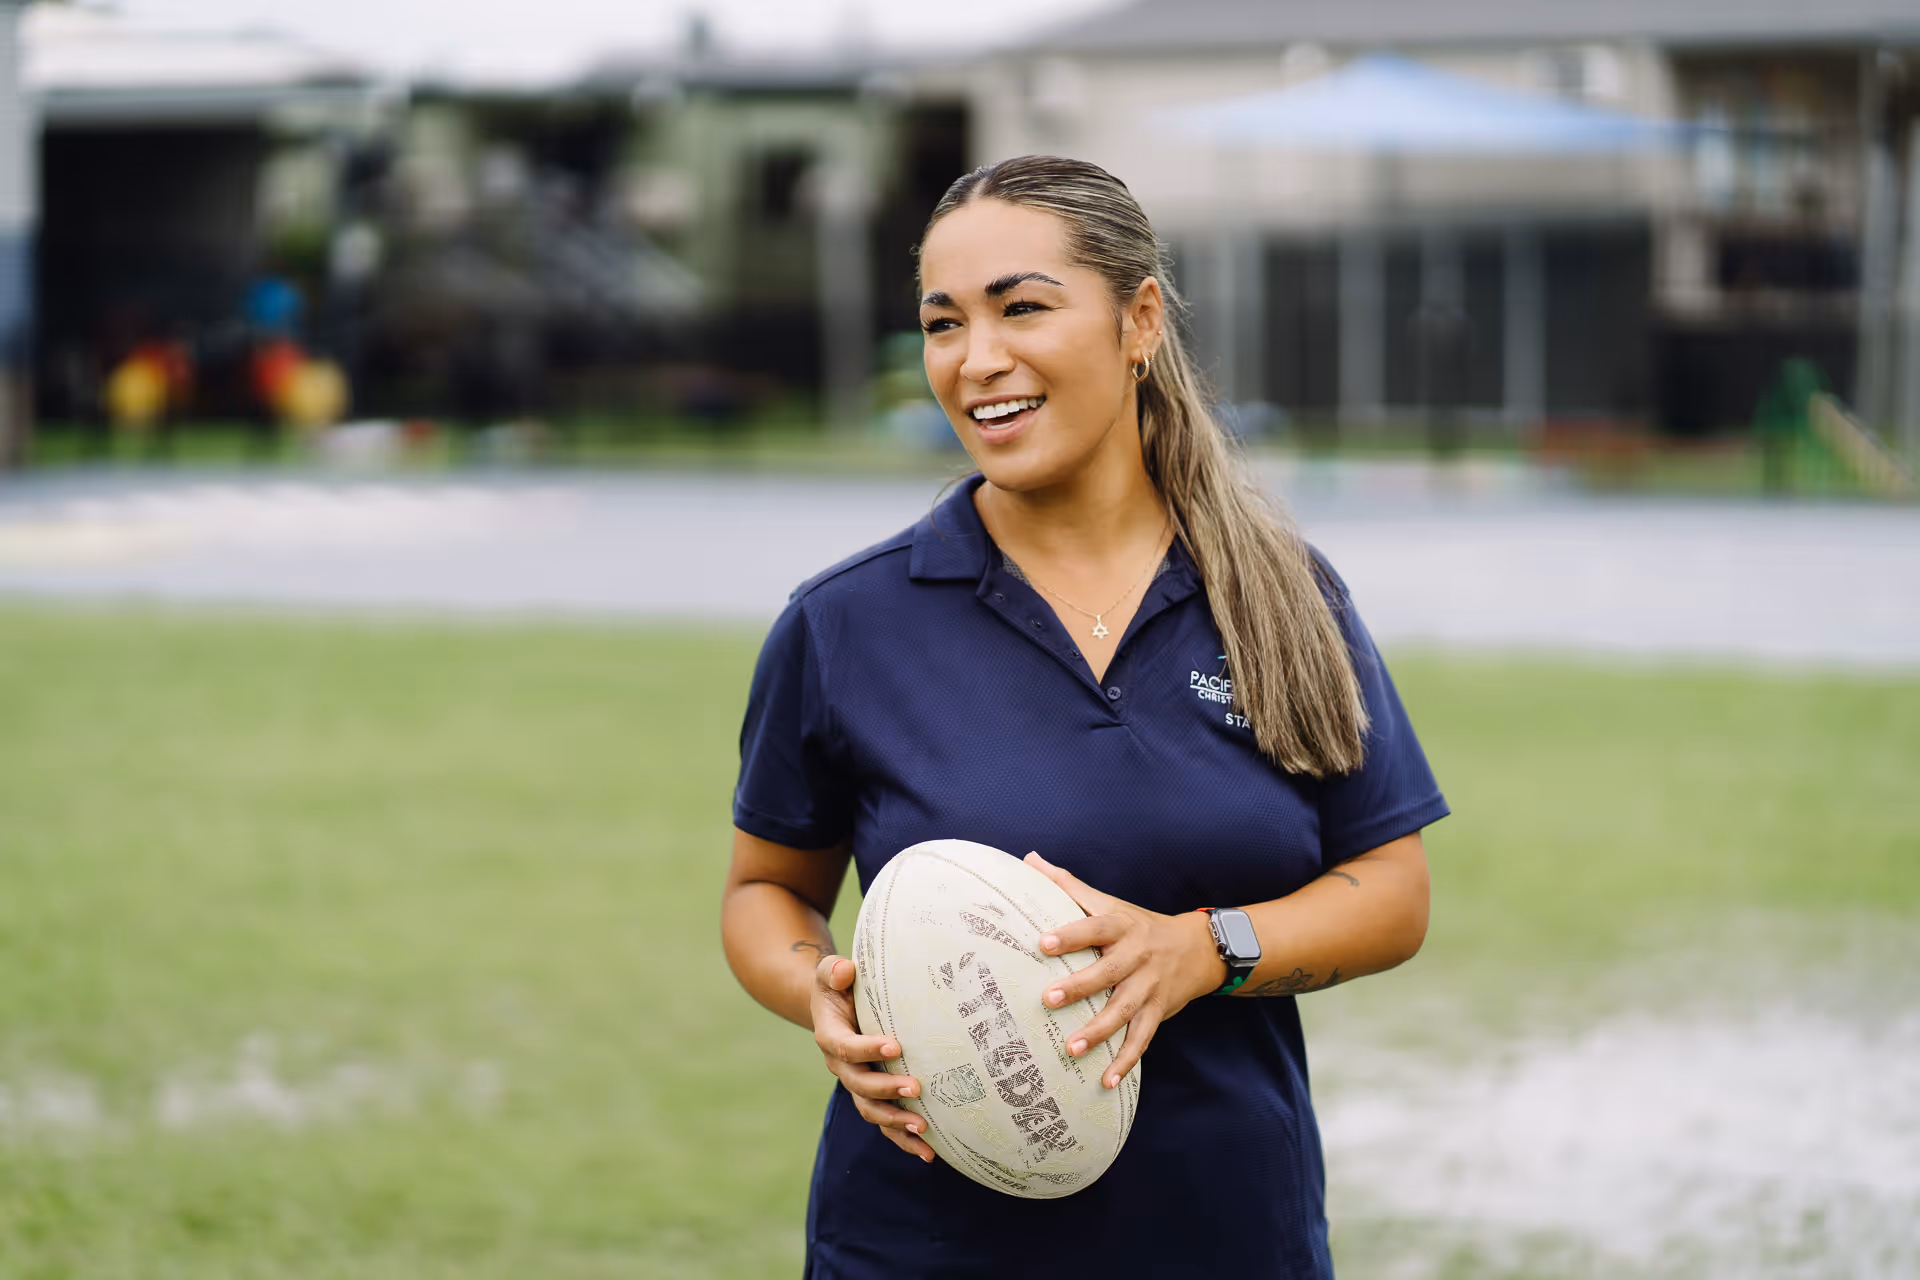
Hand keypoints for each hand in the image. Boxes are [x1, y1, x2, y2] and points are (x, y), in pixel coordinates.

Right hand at [809, 954, 936, 1163]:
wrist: (835, 1007)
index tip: (895, 1046)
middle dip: (887, 1090)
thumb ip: (833, 970)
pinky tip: (929, 1152)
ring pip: (872, 1110)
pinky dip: (903, 1139)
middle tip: (916, 1087)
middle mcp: (841, 1067)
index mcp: (831, 1037)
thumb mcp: (830, 973)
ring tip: (924, 1129)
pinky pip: (885, 1123)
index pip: (845, 1048)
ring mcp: (857, 1084)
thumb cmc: (839, 986)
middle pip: (860, 1085)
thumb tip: (845, 971)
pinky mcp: (873, 1095)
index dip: (867, 1049)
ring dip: (896, 1122)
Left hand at [1024, 851, 1224, 1088]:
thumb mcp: (1110, 902)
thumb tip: (1031, 859)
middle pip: (1108, 972)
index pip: (1094, 927)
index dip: (1070, 934)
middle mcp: (1137, 956)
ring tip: (1072, 1048)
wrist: (1199, 948)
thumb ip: (1068, 884)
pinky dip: (1126, 1061)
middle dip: (1080, 987)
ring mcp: (1150, 986)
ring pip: (1125, 1010)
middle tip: (1049, 999)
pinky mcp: (1159, 1012)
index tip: (1043, 942)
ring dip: (1100, 1031)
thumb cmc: (1139, 924)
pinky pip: (1143, 1039)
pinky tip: (1106, 1081)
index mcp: (1121, 926)